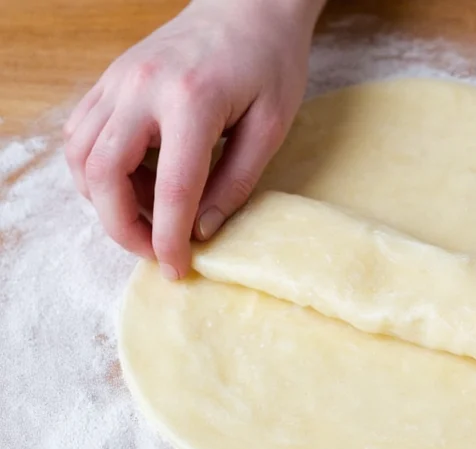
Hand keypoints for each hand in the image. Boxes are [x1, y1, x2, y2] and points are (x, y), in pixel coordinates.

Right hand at [63, 0, 323, 278]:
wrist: (248, 5)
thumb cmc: (270, 62)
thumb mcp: (270, 126)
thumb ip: (235, 182)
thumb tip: (202, 230)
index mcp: (192, 102)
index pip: (171, 190)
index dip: (169, 241)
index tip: (177, 271)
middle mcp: (142, 89)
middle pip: (103, 176)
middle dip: (122, 228)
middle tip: (154, 250)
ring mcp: (118, 80)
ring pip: (82, 157)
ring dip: (107, 199)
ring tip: (151, 211)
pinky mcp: (110, 79)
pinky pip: (82, 133)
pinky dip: (98, 169)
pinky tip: (135, 179)